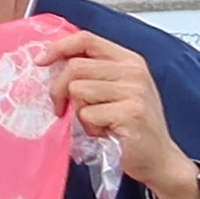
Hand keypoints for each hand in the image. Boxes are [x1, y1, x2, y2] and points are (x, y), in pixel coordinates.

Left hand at [50, 29, 188, 198]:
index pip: (86, 39)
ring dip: (80, 112)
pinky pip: (87, 114)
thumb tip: (50, 62)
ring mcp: (134, 91)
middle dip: (59, 89)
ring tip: (98, 122)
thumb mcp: (115, 90)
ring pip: (78, 90)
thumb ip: (92, 73)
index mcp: (129, 60)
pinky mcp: (130, 113)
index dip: (58, 48)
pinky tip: (107, 132)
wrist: (159, 159)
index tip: (40, 62)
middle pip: (75, 66)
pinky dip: (90, 127)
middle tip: (62, 108)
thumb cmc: (132, 126)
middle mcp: (134, 71)